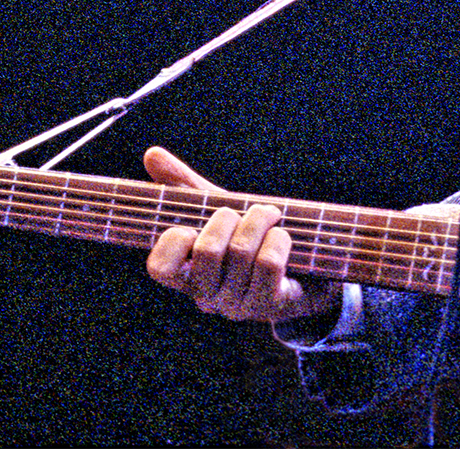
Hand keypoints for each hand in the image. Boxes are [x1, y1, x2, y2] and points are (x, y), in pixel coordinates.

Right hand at [142, 146, 340, 324]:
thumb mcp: (218, 210)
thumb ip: (184, 186)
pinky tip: (283, 237)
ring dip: (260, 220)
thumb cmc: (252, 237)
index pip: (159, 268)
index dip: (174, 241)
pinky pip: (268, 262)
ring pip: (241, 252)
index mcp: (186, 274)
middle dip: (229, 217)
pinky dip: (279, 239)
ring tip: (271, 215)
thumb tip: (151, 154)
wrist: (307, 267)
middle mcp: (207, 296)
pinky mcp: (268, 305)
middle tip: (244, 211)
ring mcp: (237, 304)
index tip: (192, 226)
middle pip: (207, 250)